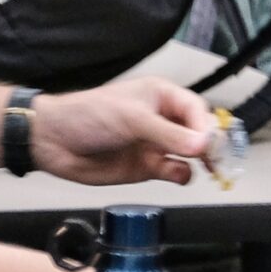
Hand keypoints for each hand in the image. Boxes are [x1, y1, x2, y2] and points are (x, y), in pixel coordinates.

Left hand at [30, 79, 215, 185]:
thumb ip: (168, 134)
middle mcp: (164, 120)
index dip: (206, 126)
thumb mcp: (132, 119)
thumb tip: (202, 145)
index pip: (197, 110)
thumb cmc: (88, 116)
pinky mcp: (147, 167)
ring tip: (208, 168)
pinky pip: (175, 171)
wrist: (53, 141)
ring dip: (201, 161)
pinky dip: (181, 174)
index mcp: (162, 97)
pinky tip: (178, 174)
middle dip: (210, 144)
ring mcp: (156, 144)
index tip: (209, 142)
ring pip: (191, 154)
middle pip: (199, 132)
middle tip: (217, 158)